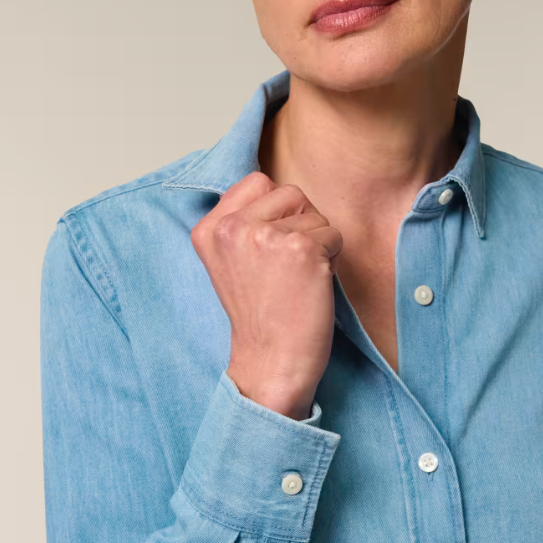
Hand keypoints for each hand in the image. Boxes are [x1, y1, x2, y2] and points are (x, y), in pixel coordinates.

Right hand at [190, 171, 342, 419]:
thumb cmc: (261, 316)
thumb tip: (279, 191)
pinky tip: (311, 287)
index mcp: (209, 229)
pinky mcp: (299, 249)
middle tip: (286, 269)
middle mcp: (231, 228)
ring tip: (296, 279)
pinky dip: (331, 260)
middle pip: (290, 192)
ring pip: (315, 214)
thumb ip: (244, 222)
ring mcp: (264, 236)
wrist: (271, 361)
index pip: (258, 181)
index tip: (271, 251)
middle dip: (300, 225)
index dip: (277, 212)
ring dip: (317, 244)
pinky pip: (333, 234)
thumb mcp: (232, 262)